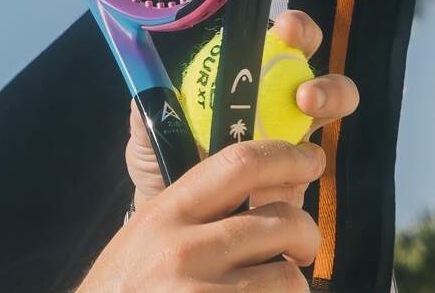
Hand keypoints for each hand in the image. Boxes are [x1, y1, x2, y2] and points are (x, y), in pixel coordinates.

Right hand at [79, 140, 324, 292]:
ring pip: (288, 279)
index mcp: (167, 213)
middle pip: (281, 220)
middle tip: (300, 248)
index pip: (240, 163)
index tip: (312, 159)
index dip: (287, 155)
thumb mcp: (145, 236)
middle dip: (306, 233)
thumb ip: (193, 209)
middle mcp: (184, 250)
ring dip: (292, 286)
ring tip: (272, 291)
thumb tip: (255, 182)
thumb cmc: (123, 290)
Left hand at [126, 10, 359, 210]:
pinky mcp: (300, 173)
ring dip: (330, 99)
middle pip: (312, 62)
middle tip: (303, 88)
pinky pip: (316, 160)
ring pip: (332, 102)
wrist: (176, 226)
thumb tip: (150, 88)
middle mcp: (274, 95)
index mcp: (242, 74)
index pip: (274, 38)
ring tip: (307, 110)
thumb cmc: (164, 166)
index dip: (290, 28)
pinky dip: (306, 162)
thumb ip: (152, 110)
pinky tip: (282, 176)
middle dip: (317, 61)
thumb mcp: (150, 135)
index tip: (285, 30)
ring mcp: (292, 132)